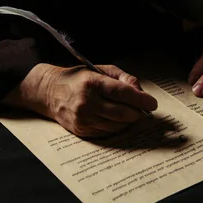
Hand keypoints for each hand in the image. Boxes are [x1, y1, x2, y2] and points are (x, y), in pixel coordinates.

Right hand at [4, 63, 157, 136]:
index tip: (153, 104)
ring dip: (128, 121)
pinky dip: (116, 127)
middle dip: (137, 113)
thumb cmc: (79, 79)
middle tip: (142, 109)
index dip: (140, 100)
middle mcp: (87, 102)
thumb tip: (141, 92)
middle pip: (122, 113)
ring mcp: (83, 119)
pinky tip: (115, 119)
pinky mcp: (82, 130)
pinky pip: (107, 133)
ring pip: (117, 126)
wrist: (50, 92)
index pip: (121, 93)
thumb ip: (123, 78)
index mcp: (92, 82)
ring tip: (129, 113)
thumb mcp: (101, 70)